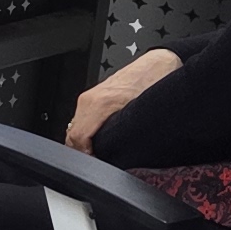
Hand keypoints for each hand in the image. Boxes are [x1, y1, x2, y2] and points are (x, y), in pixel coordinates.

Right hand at [66, 48, 180, 151]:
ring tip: (101, 152)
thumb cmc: (155, 83)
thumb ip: (123, 133)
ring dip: (84, 142)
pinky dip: (86, 132)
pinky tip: (100, 138)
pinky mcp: (92, 96)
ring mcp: (89, 97)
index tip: (97, 164)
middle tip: (101, 161)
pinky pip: (81, 119)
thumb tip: (115, 153)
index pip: (77, 137)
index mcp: (100, 103)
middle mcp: (89, 99)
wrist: (158, 64)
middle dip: (82, 151)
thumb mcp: (142, 114)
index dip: (85, 156)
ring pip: (75, 127)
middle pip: (72, 134)